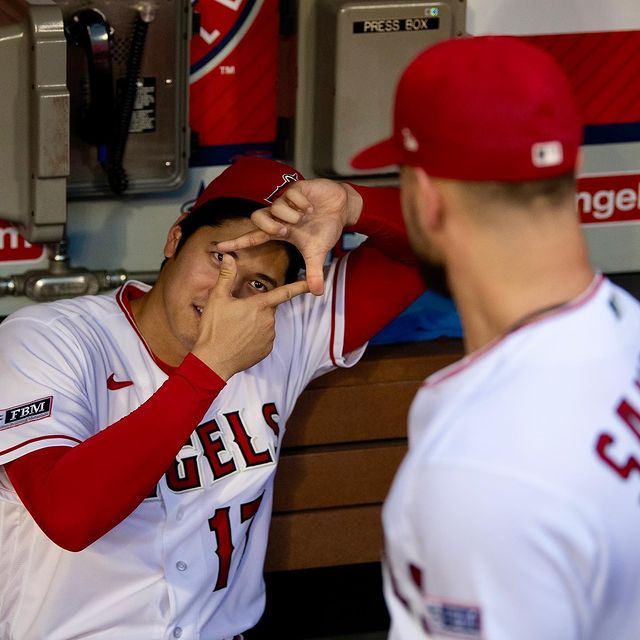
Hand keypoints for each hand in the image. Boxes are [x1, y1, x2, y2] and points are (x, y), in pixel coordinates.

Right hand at [192, 254, 308, 379]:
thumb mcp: (217, 299)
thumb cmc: (214, 329)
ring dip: (254, 323)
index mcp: (260, 305)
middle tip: (236, 315)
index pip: (284, 292)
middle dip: (255, 308)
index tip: (312, 284)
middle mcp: (269, 320)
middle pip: (267, 308)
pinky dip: (254, 337)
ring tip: (235, 330)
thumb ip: (226, 276)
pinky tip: (240, 340)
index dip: (299, 287)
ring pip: (265, 323)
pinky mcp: (266, 350)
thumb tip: (229, 257)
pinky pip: (264, 338)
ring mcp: (269, 336)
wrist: (213, 361)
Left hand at [215, 180, 363, 295]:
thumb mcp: (318, 253)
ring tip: (306, 218)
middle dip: (270, 226)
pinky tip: (311, 207)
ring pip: (276, 207)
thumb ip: (314, 272)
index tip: (219, 247)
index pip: (253, 237)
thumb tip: (317, 293)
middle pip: (258, 218)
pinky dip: (302, 204)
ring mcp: (286, 201)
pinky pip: (291, 195)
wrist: (341, 208)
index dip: (236, 242)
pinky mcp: (296, 188)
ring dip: (291, 216)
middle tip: (287, 231)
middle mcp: (278, 215)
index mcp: (279, 231)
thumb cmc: (325, 228)